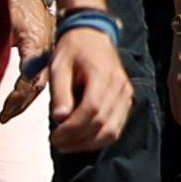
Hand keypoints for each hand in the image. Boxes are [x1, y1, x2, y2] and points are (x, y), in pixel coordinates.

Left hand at [44, 23, 132, 157]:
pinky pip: (117, 128)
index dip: (72, 128)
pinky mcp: (126, 100)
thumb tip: (60, 118)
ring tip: (68, 144)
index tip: (54, 136)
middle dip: (77, 138)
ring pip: (112, 130)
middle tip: (57, 142)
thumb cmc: (72, 51)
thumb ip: (61, 92)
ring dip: (88, 143)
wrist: (92, 36)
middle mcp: (119, 85)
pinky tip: (83, 140)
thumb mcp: (59, 67)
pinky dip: (100, 139)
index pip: (92, 108)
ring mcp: (126, 93)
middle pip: (102, 122)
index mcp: (102, 73)